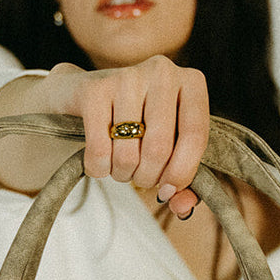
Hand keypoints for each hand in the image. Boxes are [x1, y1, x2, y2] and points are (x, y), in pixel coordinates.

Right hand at [50, 55, 208, 217]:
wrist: (83, 93)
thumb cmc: (137, 122)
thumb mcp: (169, 144)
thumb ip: (183, 180)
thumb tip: (182, 207)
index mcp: (191, 82)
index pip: (195, 136)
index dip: (182, 173)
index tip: (168, 190)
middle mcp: (162, 72)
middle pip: (160, 148)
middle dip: (148, 177)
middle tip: (140, 177)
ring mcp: (126, 77)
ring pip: (128, 154)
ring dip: (122, 174)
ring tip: (121, 166)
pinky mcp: (94, 90)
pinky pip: (100, 150)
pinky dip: (99, 169)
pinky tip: (100, 163)